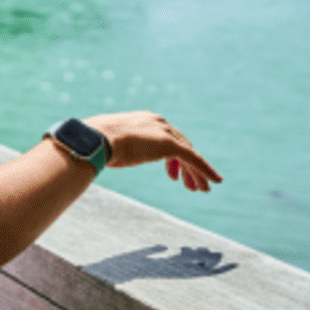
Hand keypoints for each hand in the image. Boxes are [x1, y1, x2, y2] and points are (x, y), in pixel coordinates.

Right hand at [82, 111, 222, 191]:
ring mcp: (165, 132)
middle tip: (190, 185)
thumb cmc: (95, 143)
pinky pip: (194, 159)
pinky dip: (206, 170)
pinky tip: (214, 181)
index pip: (167, 138)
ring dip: (196, 173)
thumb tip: (101, 155)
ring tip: (200, 189)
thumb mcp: (108, 144)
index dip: (172, 158)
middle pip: (181, 145)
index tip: (172, 174)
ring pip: (189, 154)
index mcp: (143, 120)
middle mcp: (158, 122)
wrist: (95, 140)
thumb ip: (114, 148)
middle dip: (186, 167)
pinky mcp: (171, 144)